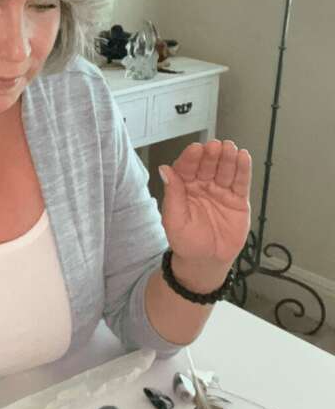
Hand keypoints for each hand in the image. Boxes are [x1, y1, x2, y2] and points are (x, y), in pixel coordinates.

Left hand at [159, 139, 251, 279]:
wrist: (206, 262)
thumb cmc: (186, 242)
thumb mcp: (174, 220)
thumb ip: (172, 195)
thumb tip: (165, 170)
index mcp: (184, 188)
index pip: (187, 168)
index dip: (191, 158)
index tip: (195, 149)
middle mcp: (202, 185)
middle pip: (207, 165)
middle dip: (211, 155)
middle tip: (215, 146)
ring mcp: (221, 191)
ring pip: (225, 170)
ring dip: (227, 158)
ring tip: (230, 148)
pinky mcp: (237, 200)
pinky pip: (240, 182)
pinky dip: (243, 169)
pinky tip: (243, 157)